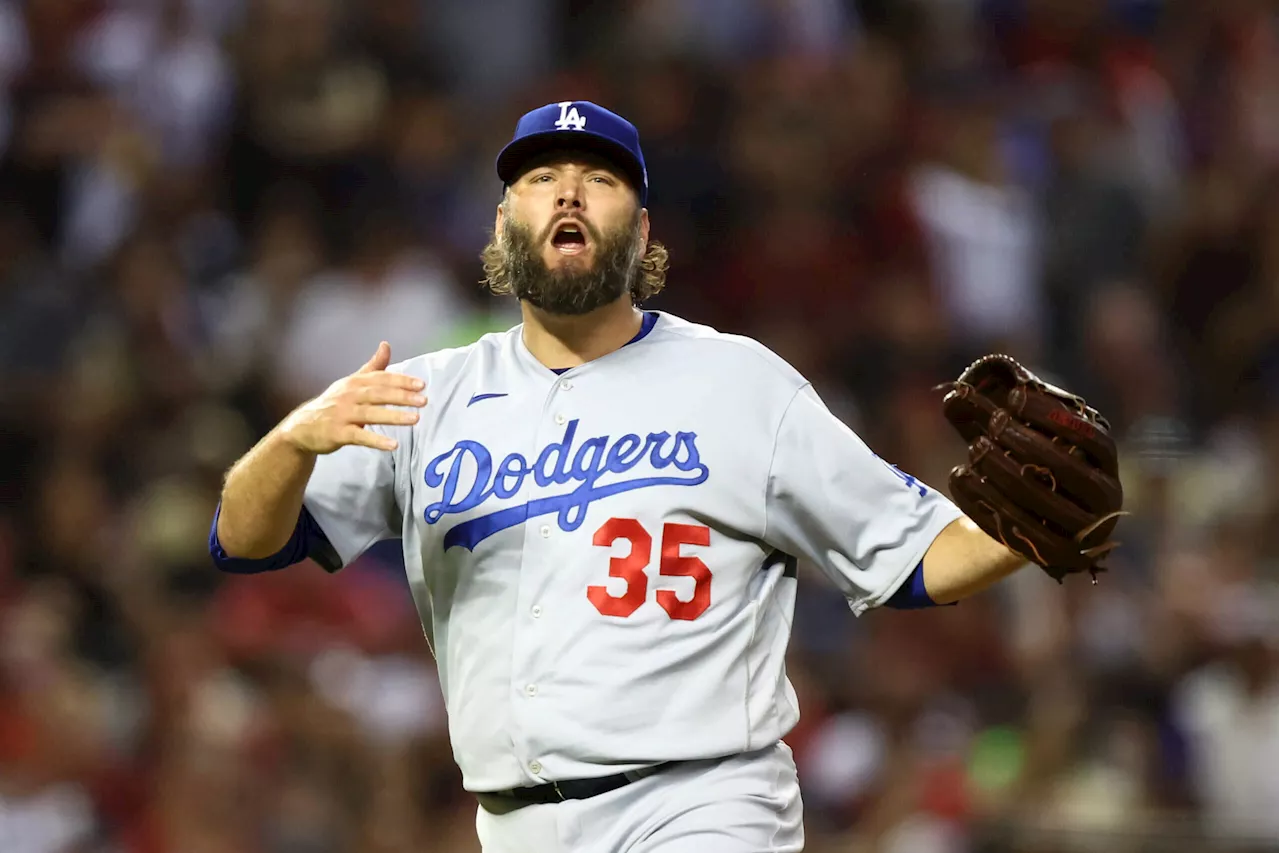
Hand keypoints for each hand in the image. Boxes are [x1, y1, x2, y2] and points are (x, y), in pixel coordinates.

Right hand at [280, 342, 425, 453]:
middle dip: (402, 396)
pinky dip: (376, 440)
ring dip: (393, 416)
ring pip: (370, 414)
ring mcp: (342, 414)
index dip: (401, 380)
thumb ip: (372, 367)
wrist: (302, 427)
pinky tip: (393, 445)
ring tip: (415, 419)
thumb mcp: (351, 383)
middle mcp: (348, 395)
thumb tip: (386, 344)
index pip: (381, 379)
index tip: (421, 384)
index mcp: (354, 382)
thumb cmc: (334, 404)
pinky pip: (359, 436)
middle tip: (423, 400)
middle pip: (378, 394)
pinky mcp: (337, 433)